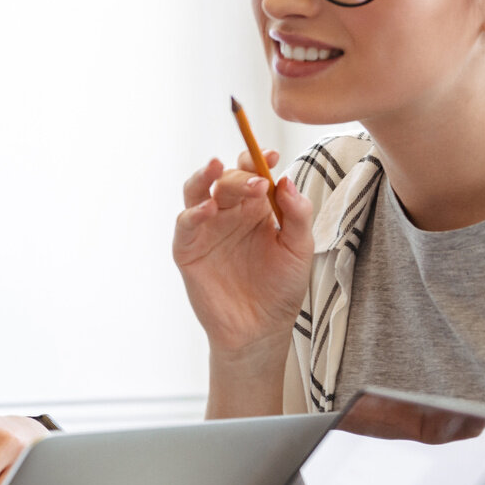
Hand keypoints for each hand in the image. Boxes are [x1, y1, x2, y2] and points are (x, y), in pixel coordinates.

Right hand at [172, 151, 313, 358]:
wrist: (261, 329)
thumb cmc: (280, 289)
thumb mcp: (299, 249)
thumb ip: (298, 214)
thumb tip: (287, 181)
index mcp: (256, 209)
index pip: (252, 173)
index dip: (258, 160)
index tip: (271, 155)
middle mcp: (229, 214)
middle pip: (226, 179)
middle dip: (240, 174)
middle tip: (258, 182)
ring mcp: (207, 229)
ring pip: (197, 191)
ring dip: (205, 176)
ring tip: (217, 166)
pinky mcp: (188, 249)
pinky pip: (186, 224)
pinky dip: (193, 212)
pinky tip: (208, 208)